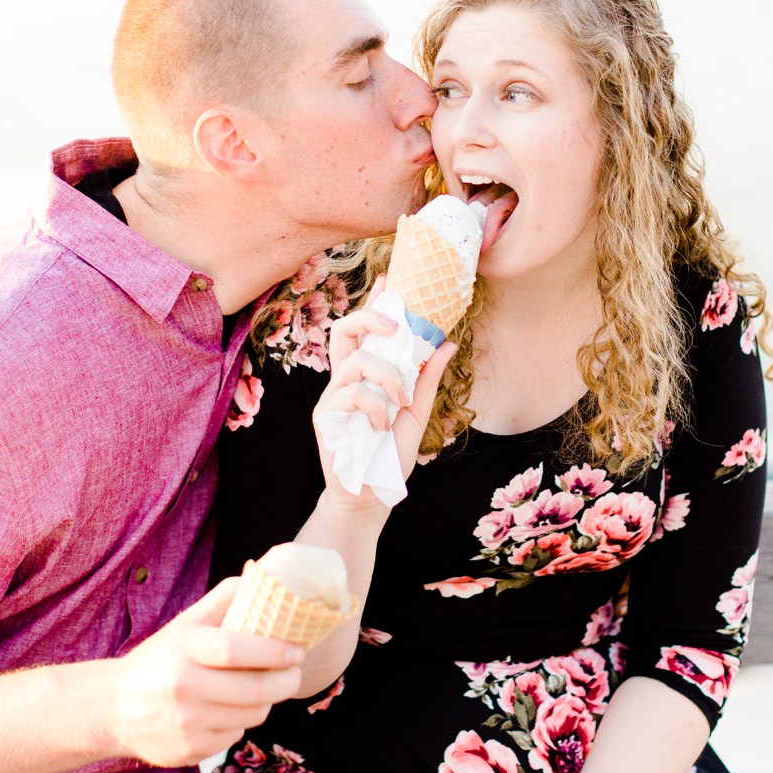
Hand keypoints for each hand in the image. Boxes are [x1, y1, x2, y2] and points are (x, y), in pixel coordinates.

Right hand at [102, 578, 305, 767]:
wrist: (111, 709)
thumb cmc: (158, 661)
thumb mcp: (184, 625)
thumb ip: (223, 600)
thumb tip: (263, 579)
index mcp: (183, 649)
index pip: (237, 650)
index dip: (275, 652)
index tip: (297, 651)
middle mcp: (183, 688)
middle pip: (257, 690)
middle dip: (287, 681)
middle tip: (294, 673)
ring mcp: (185, 724)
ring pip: (253, 715)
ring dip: (266, 702)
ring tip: (260, 689)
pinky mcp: (188, 751)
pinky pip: (234, 737)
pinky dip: (239, 723)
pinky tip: (228, 711)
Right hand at [313, 276, 457, 508]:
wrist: (373, 494)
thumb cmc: (390, 453)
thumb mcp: (417, 412)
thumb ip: (427, 379)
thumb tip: (448, 344)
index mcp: (365, 375)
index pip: (365, 329)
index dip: (375, 302)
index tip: (390, 278)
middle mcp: (344, 379)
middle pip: (343, 329)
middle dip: (369, 317)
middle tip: (395, 325)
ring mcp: (331, 396)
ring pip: (356, 361)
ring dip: (388, 377)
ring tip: (400, 401)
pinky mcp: (324, 416)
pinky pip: (353, 393)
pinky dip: (376, 406)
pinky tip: (382, 426)